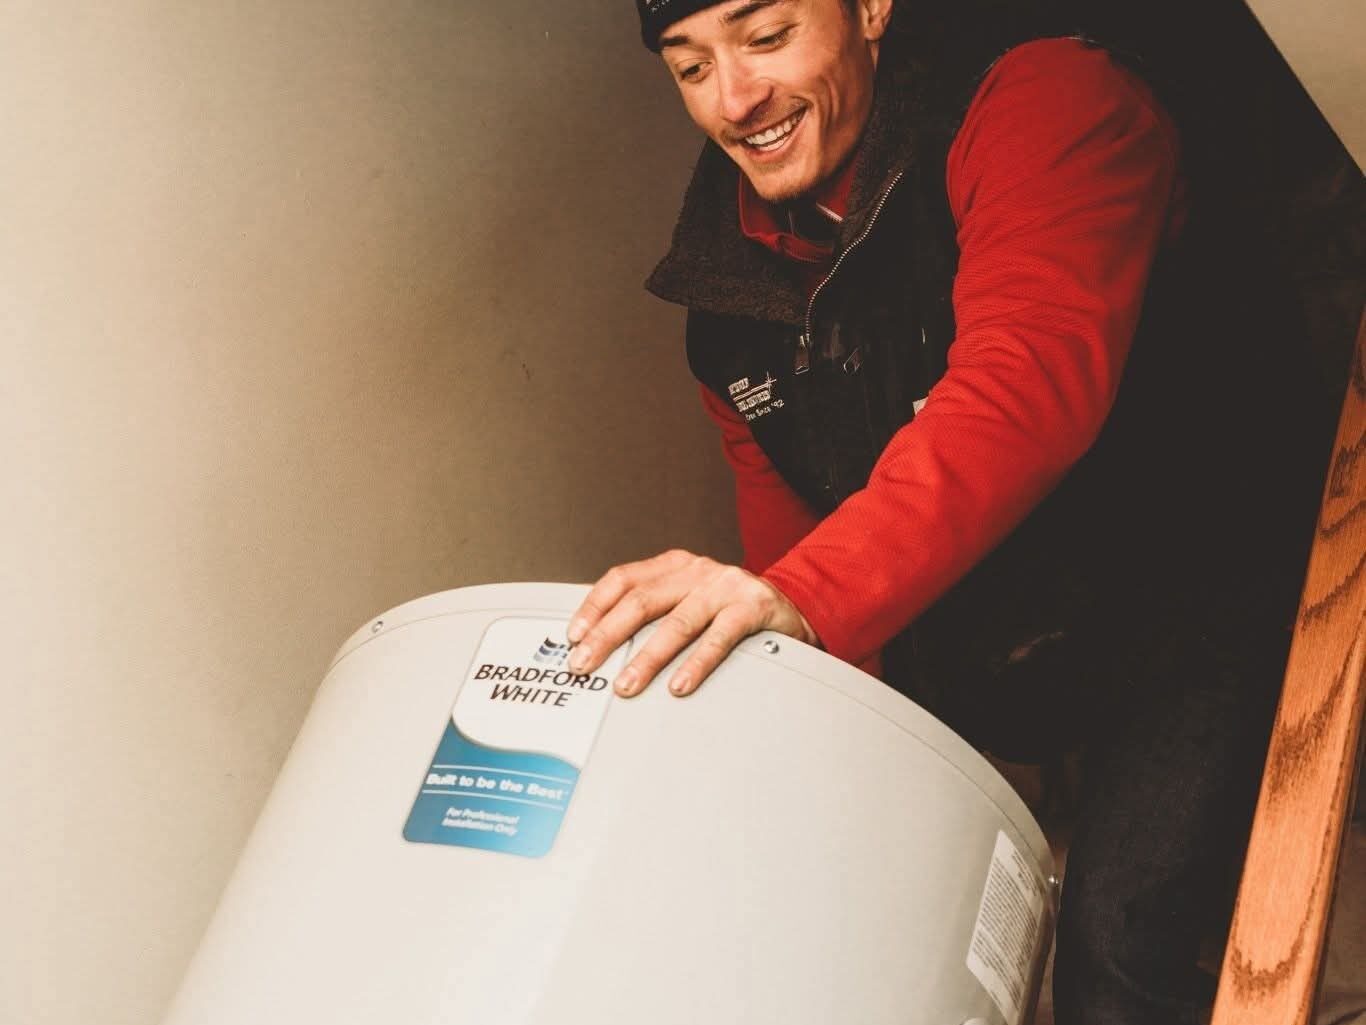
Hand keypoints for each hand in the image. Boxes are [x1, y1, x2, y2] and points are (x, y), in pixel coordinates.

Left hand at [566, 549, 816, 697]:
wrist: (793, 610)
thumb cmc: (732, 610)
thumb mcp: (690, 600)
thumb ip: (656, 612)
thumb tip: (602, 644)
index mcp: (675, 566)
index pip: (623, 579)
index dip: (594, 606)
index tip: (574, 636)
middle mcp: (696, 571)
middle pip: (641, 600)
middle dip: (607, 635)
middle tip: (584, 664)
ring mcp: (725, 587)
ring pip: (677, 621)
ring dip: (647, 657)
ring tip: (626, 684)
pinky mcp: (752, 607)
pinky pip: (719, 637)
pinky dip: (696, 663)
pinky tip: (679, 684)